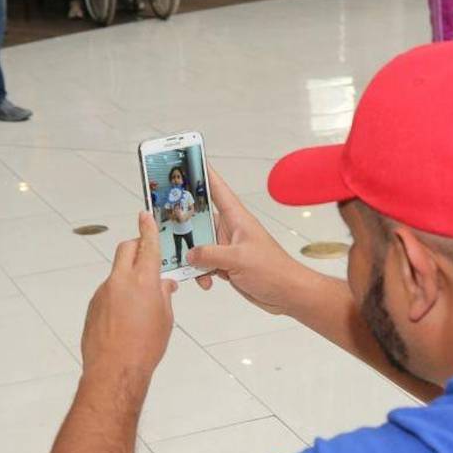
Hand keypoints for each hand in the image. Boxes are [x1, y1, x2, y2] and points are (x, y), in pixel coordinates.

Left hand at [81, 211, 177, 381]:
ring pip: (117, 272)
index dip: (147, 228)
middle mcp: (120, 281)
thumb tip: (164, 286)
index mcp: (144, 281)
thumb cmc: (145, 347)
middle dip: (136, 246)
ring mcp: (103, 292)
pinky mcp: (93, 305)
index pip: (147, 245)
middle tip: (146, 254)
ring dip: (128, 276)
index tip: (145, 216)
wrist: (115, 370)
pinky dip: (118, 296)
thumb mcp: (165, 320)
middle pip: (126, 249)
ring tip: (140, 303)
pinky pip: (108, 292)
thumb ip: (164, 296)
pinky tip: (125, 318)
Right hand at [187, 167, 313, 315]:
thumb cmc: (273, 270)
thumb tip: (189, 253)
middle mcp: (230, 229)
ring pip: (199, 244)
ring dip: (193, 256)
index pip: (217, 188)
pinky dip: (201, 272)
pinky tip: (206, 281)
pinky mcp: (227, 263)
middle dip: (184, 224)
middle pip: (200, 218)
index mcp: (236, 218)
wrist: (286, 293)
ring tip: (190, 265)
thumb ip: (209, 254)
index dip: (203, 173)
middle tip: (166, 224)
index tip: (187, 160)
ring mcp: (227, 247)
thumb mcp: (237, 259)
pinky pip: (205, 263)